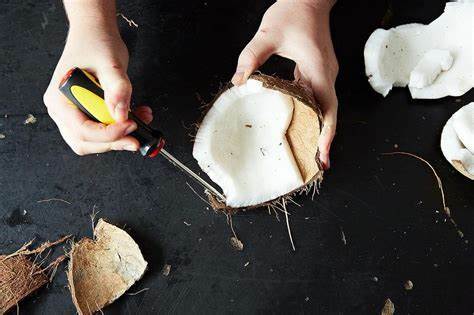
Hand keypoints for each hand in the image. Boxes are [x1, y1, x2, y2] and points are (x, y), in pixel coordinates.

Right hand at [43, 10, 151, 154]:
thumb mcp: (110, 62)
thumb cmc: (96, 43)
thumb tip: (121, 113)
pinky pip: (104, 131)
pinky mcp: (89, 114)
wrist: (96, 33)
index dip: (109, 133)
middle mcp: (63, 110)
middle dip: (113, 142)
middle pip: (86, 142)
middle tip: (136, 136)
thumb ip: (117, 87)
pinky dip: (122, 129)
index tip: (130, 125)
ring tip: (140, 119)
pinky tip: (137, 115)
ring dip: (120, 137)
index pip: (82, 130)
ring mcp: (75, 114)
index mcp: (59, 99)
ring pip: (95, 141)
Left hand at [232, 0, 337, 168]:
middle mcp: (326, 75)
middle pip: (328, 114)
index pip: (328, 109)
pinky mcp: (316, 70)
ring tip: (307, 150)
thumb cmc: (293, 11)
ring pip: (323, 107)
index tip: (323, 155)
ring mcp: (323, 73)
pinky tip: (298, 124)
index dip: (327, 134)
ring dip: (317, 128)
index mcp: (319, 70)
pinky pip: (315, 97)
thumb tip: (238, 81)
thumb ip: (251, 57)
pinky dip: (309, 113)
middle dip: (323, 139)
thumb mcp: (268, 34)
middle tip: (315, 164)